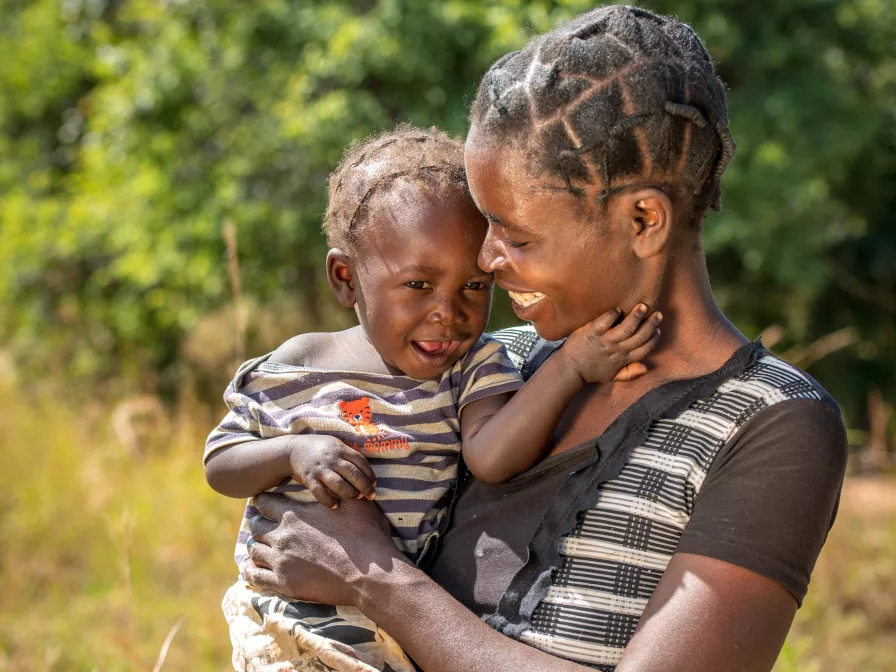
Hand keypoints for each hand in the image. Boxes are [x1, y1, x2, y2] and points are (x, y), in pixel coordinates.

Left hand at [244, 493, 408, 606]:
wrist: (370, 574)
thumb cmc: (365, 536)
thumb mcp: (355, 504)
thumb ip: (339, 492)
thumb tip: (340, 482)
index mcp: (295, 514)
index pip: (264, 502)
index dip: (263, 501)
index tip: (264, 503)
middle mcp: (282, 536)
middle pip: (255, 525)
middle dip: (259, 523)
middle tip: (264, 525)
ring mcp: (281, 561)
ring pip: (254, 550)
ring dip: (257, 546)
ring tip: (262, 547)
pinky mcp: (284, 584)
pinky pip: (255, 576)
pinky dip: (251, 572)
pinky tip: (253, 570)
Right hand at [289, 435, 376, 508]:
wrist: (293, 449)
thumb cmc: (320, 448)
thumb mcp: (336, 444)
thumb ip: (349, 455)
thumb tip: (367, 474)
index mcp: (340, 449)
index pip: (360, 461)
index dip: (370, 474)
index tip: (374, 484)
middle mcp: (332, 458)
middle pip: (353, 474)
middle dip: (365, 487)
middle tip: (371, 496)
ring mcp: (320, 469)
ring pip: (338, 484)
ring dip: (350, 494)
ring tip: (356, 498)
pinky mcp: (309, 478)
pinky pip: (320, 493)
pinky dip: (329, 501)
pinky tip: (336, 506)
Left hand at [560, 304, 661, 383]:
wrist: (570, 368)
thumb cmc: (591, 371)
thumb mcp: (612, 377)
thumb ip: (630, 373)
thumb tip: (647, 367)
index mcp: (623, 359)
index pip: (644, 349)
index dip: (653, 339)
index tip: (658, 329)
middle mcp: (616, 350)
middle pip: (639, 337)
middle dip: (651, 325)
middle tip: (657, 314)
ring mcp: (604, 341)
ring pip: (626, 328)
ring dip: (636, 317)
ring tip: (642, 306)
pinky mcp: (592, 332)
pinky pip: (604, 321)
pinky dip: (612, 315)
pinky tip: (617, 310)